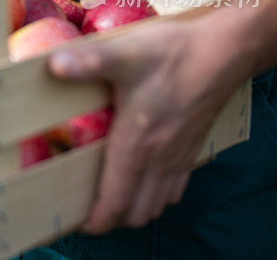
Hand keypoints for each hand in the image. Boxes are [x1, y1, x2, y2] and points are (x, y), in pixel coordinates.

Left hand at [48, 12, 249, 232]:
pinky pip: (174, 188)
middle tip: (88, 210)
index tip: (79, 223)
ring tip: (112, 201)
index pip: (117, 200)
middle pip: (136, 211)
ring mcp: (179, 155)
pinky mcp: (192, 147)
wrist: (223, 52)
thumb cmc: (171, 54)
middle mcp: (159, 158)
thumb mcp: (123, 53)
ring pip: (157, 203)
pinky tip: (146, 183)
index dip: (97, 220)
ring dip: (135, 209)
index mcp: (136, 144)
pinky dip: (157, 196)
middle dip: (112, 218)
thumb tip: (53, 65)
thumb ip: (88, 62)